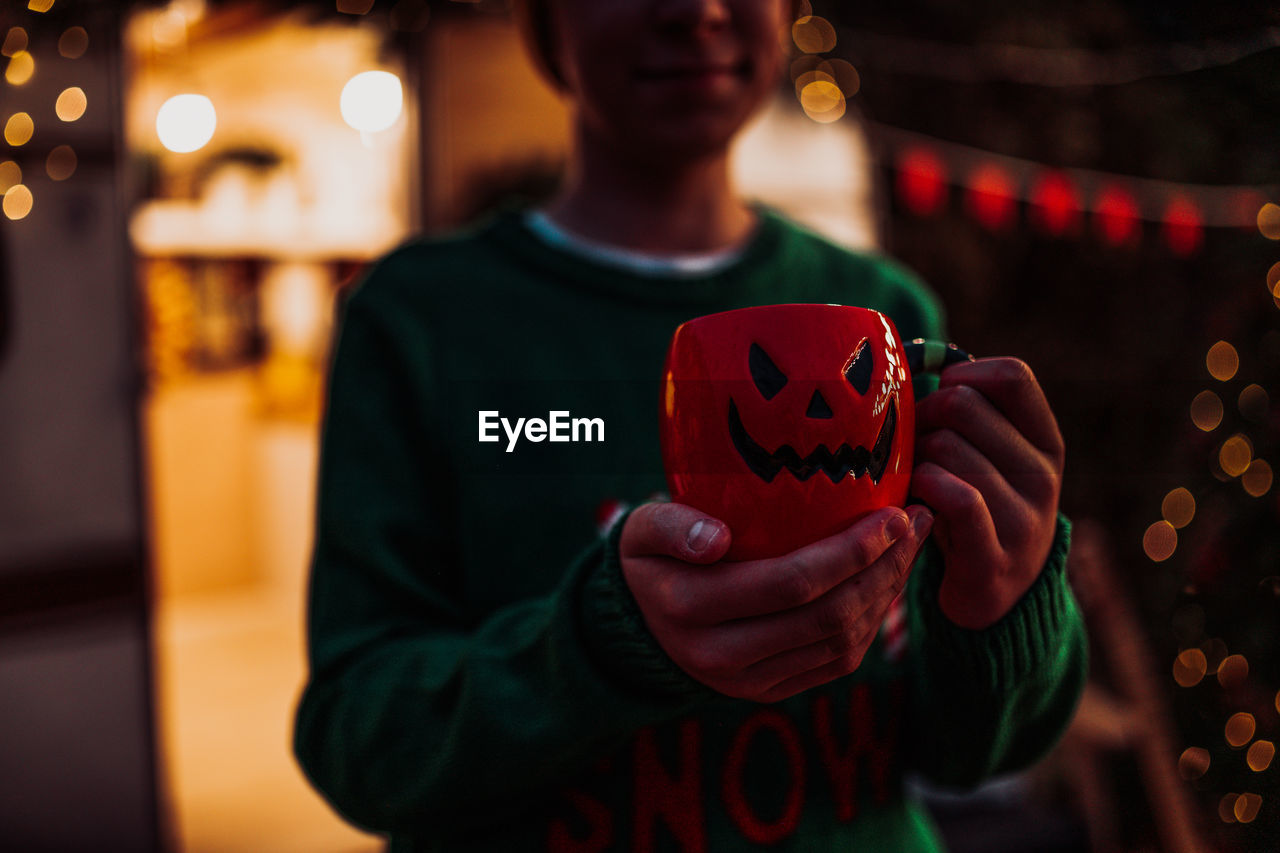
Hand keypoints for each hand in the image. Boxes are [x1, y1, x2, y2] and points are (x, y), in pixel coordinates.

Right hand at [618, 501, 932, 702]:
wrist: (639, 621)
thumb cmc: (652, 556)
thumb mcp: (642, 529)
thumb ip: (672, 525)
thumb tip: (716, 538)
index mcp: (689, 608)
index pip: (789, 583)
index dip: (849, 552)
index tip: (889, 514)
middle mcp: (720, 655)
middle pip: (826, 616)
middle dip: (881, 569)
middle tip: (913, 523)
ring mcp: (748, 681)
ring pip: (839, 643)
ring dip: (884, 594)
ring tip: (909, 546)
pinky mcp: (770, 691)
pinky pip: (836, 662)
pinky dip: (871, 622)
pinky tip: (885, 580)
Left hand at [910, 357, 1064, 629]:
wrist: (995, 597)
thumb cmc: (974, 509)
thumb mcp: (986, 458)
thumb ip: (965, 414)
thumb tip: (904, 363)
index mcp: (1044, 441)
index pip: (1013, 375)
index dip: (962, 375)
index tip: (938, 399)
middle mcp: (1042, 474)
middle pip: (964, 406)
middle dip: (922, 417)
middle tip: (911, 445)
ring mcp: (1024, 517)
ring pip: (947, 450)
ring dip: (913, 460)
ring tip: (911, 479)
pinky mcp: (995, 555)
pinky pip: (955, 497)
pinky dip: (923, 489)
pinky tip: (913, 501)